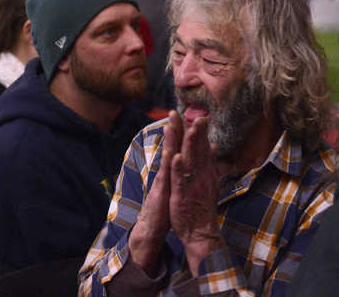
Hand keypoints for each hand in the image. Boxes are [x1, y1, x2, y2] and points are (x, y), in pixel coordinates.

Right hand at [128, 110, 181, 274]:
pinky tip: (173, 155)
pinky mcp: (162, 192)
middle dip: (173, 129)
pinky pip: (167, 177)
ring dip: (169, 142)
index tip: (186, 116)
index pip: (178, 148)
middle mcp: (166, 173)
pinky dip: (170, 165)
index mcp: (172, 171)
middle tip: (174, 111)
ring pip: (167, 158)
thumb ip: (179, 173)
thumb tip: (185, 161)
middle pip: (171, 147)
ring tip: (170, 125)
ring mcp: (163, 181)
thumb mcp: (174, 187)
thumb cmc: (166, 207)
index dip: (181, 132)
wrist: (153, 227)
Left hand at [170, 117, 225, 274]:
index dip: (201, 133)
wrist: (200, 231)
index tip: (201, 116)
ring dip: (190, 145)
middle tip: (199, 116)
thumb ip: (209, 163)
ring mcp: (192, 184)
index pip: (203, 148)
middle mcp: (201, 175)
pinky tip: (175, 156)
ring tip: (190, 129)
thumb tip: (213, 146)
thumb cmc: (201, 205)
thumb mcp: (207, 181)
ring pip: (191, 161)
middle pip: (199, 151)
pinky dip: (178, 167)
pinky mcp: (182, 194)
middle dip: (197, 133)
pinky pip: (180, 179)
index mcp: (205, 172)